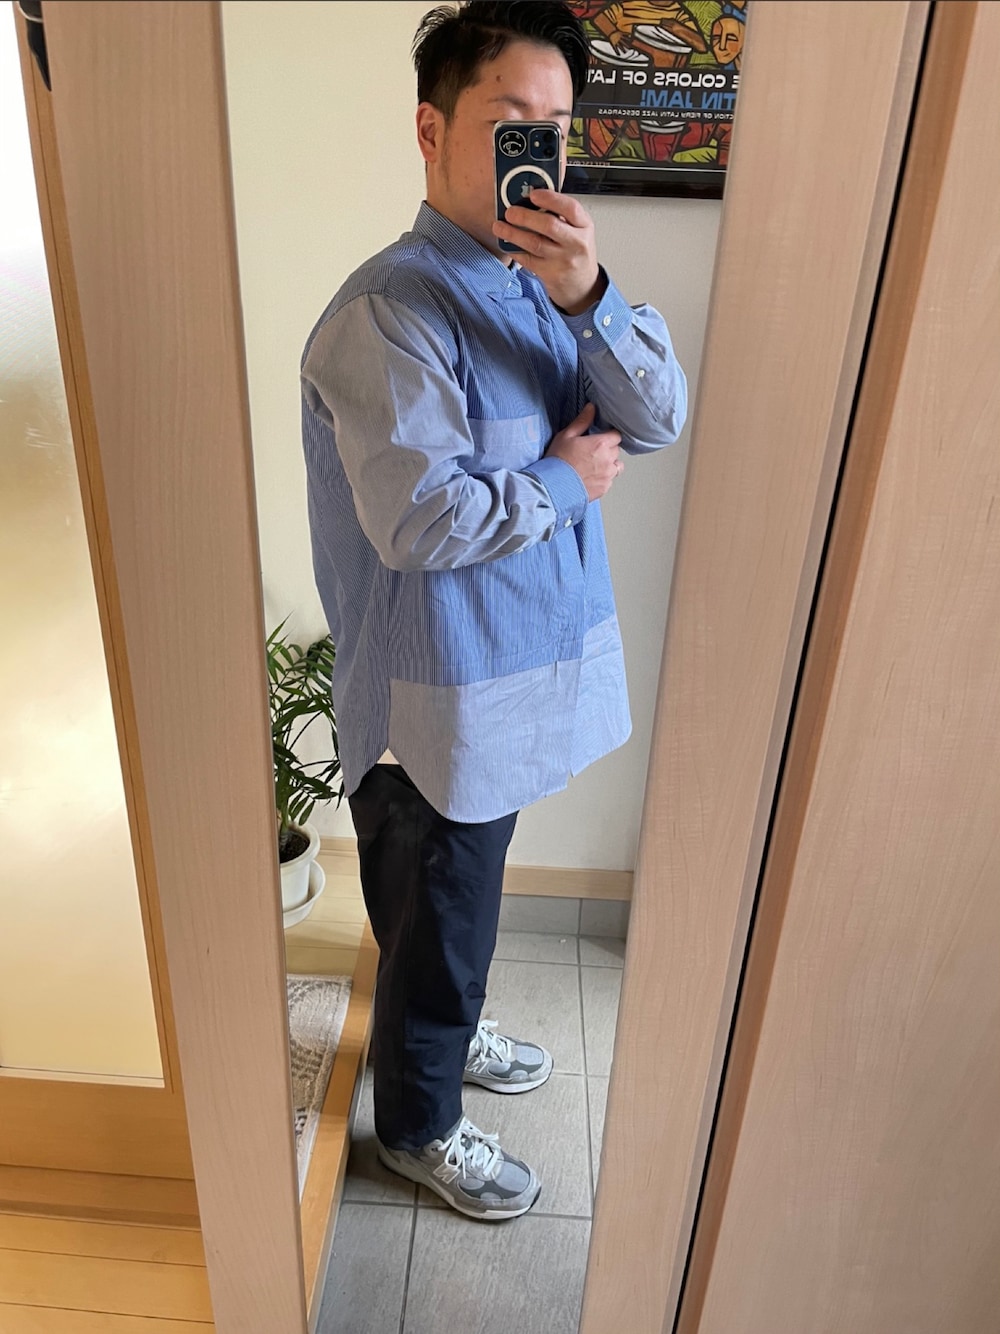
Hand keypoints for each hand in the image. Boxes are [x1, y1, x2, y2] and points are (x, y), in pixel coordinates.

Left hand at [493, 188, 606, 314]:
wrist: (582, 284)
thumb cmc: (577, 251)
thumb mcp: (578, 229)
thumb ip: (561, 213)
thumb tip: (533, 196)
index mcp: (584, 226)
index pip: (571, 208)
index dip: (550, 199)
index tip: (533, 194)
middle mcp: (576, 243)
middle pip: (549, 225)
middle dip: (525, 216)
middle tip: (510, 212)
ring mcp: (563, 260)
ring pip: (534, 244)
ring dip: (513, 233)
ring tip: (499, 226)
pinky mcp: (550, 274)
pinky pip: (527, 260)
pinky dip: (514, 249)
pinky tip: (506, 242)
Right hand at [547, 402, 622, 501]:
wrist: (551, 486)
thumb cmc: (557, 460)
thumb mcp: (566, 436)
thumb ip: (582, 421)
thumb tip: (592, 407)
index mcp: (600, 444)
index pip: (616, 435)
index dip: (609, 436)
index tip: (600, 438)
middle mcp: (608, 459)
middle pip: (616, 450)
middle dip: (608, 450)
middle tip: (592, 453)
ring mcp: (607, 475)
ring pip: (617, 466)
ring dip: (609, 464)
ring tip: (594, 466)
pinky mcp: (604, 489)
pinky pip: (610, 481)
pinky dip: (604, 478)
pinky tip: (591, 477)